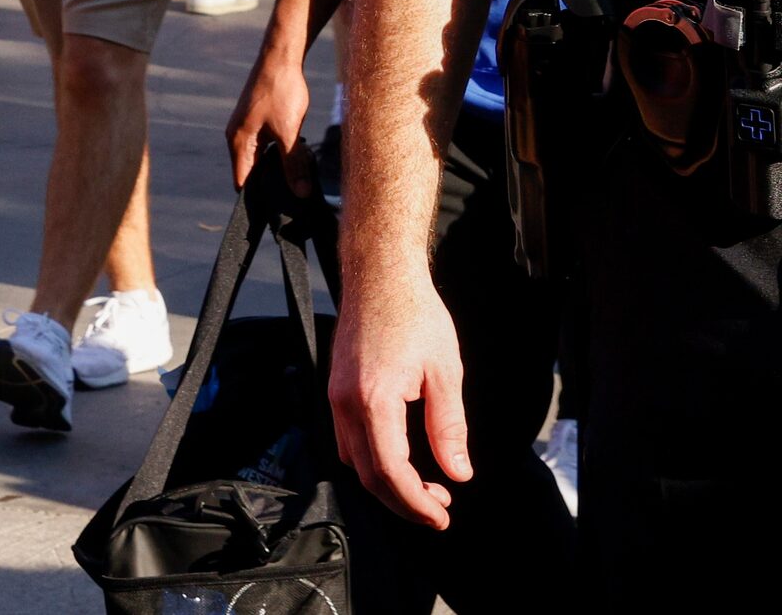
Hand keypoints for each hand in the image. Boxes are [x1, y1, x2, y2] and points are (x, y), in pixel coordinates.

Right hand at [227, 30, 316, 194]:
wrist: (282, 57)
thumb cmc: (281, 91)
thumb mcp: (289, 133)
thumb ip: (293, 165)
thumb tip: (300, 194)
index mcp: (238, 141)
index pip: (242, 181)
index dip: (258, 197)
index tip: (277, 212)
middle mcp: (237, 135)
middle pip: (252, 171)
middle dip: (272, 183)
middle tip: (296, 196)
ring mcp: (248, 127)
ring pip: (262, 158)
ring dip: (278, 167)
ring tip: (300, 176)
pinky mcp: (259, 120)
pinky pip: (267, 145)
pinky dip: (281, 153)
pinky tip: (298, 154)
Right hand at [328, 256, 470, 527]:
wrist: (379, 277)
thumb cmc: (415, 316)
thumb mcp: (446, 373)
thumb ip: (449, 428)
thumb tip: (458, 472)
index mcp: (374, 400)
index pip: (391, 472)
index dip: (416, 503)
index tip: (442, 516)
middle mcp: (345, 403)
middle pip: (367, 475)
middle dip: (403, 501)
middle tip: (439, 509)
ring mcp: (334, 396)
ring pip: (353, 461)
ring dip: (386, 483)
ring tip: (425, 485)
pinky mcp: (335, 389)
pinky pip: (346, 440)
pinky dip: (370, 460)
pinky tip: (399, 457)